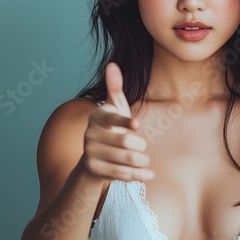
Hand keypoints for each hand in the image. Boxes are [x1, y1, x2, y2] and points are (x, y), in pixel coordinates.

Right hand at [82, 62, 154, 181]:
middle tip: (143, 146)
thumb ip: (115, 88)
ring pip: (125, 159)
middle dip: (140, 145)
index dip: (124, 121)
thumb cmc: (111, 127)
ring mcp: (90, 153)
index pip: (112, 118)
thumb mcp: (114, 108)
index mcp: (97, 117)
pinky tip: (149, 174)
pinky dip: (138, 175)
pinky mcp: (94, 170)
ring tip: (145, 160)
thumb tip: (112, 64)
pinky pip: (121, 174)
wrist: (93, 158)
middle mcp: (90, 134)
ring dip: (141, 161)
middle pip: (125, 141)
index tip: (137, 124)